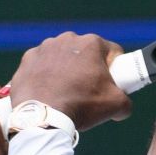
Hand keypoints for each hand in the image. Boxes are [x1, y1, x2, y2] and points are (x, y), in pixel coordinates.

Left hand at [9, 32, 132, 130]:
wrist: (43, 116)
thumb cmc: (80, 106)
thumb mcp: (116, 106)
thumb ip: (127, 102)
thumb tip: (124, 106)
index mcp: (91, 43)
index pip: (112, 53)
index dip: (115, 69)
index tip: (110, 84)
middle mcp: (67, 38)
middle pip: (86, 54)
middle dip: (88, 70)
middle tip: (88, 93)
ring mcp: (45, 47)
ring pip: (63, 58)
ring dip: (66, 72)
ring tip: (67, 95)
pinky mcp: (28, 59)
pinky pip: (42, 66)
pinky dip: (46, 77)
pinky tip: (49, 93)